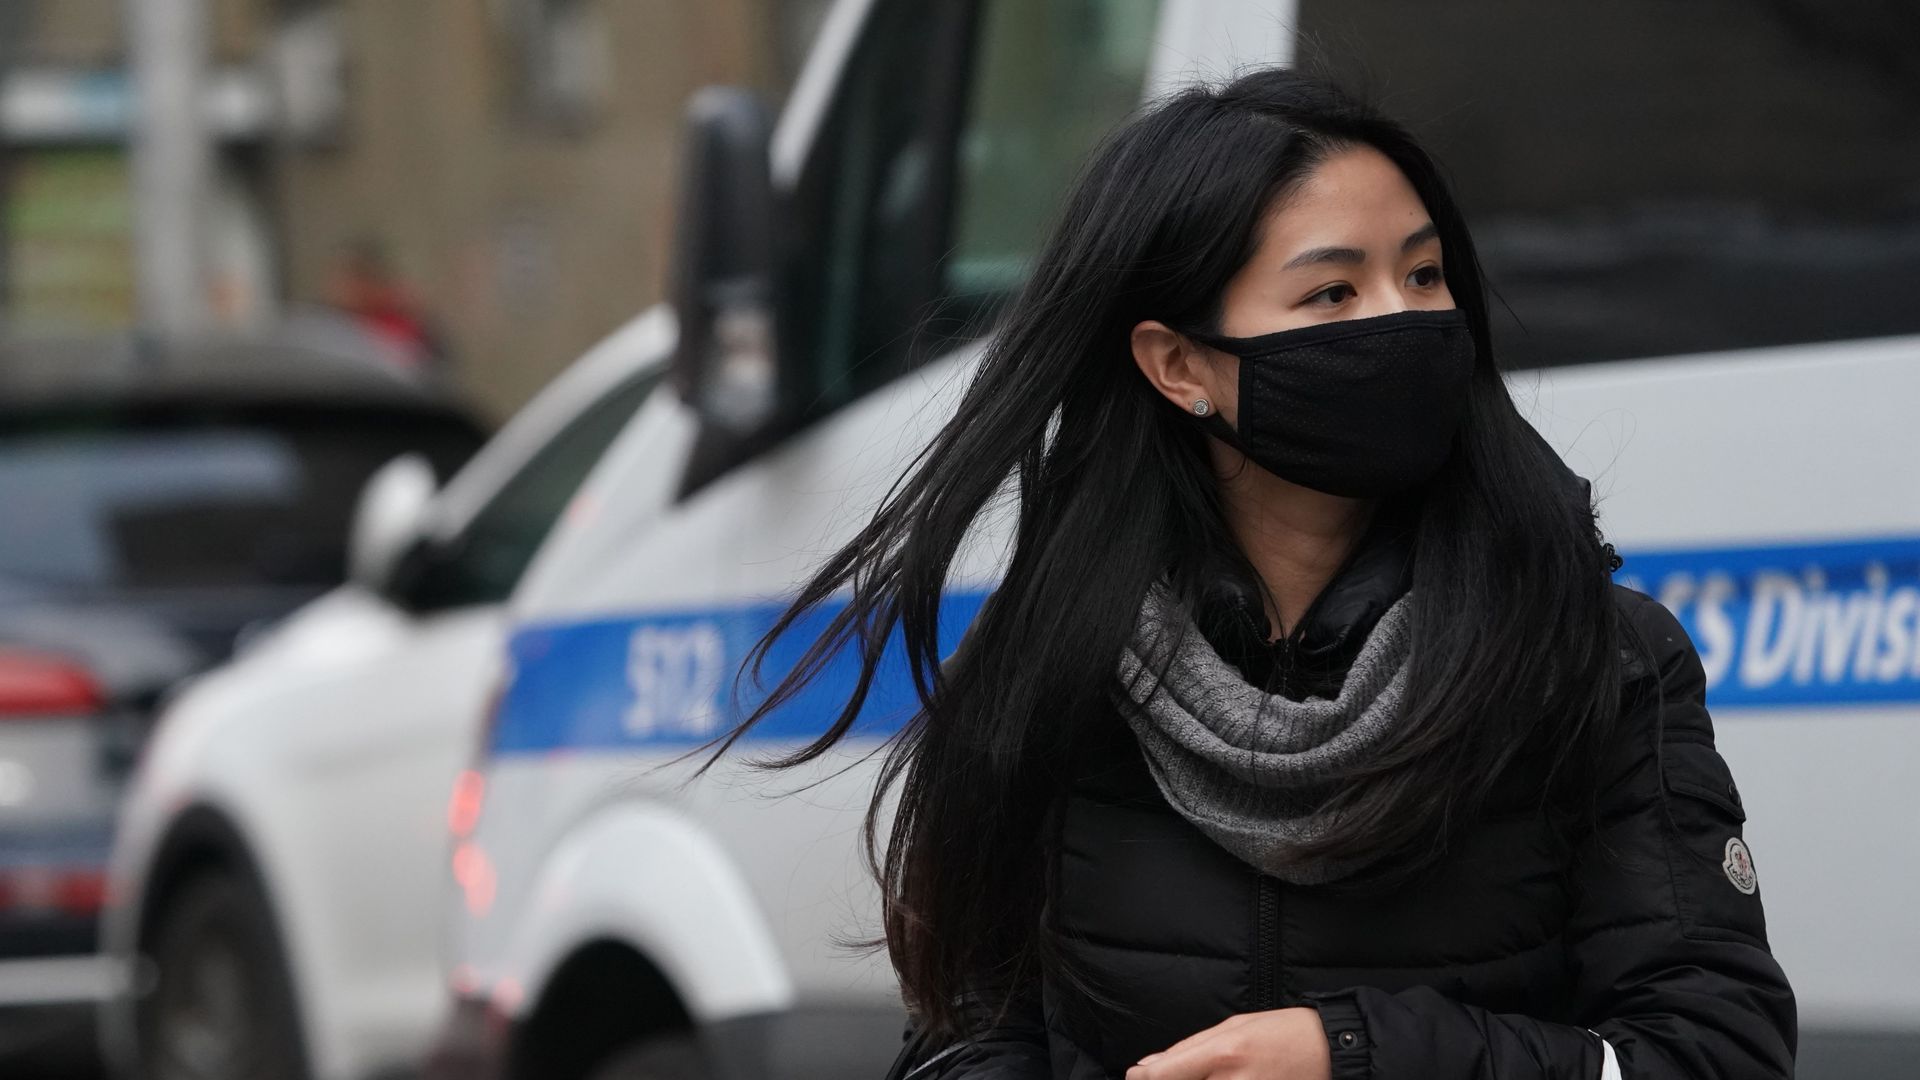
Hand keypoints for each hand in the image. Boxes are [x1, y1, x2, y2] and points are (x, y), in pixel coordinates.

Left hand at [1125, 1008, 1331, 1079]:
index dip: (1143, 1079)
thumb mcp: (1234, 1025)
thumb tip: (1150, 1066)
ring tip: (1215, 1072)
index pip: (1165, 1076)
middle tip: (1175, 1074)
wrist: (1332, 1051)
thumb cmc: (1283, 1032)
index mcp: (1224, 1054)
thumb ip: (1188, 1048)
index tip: (1136, 1077)